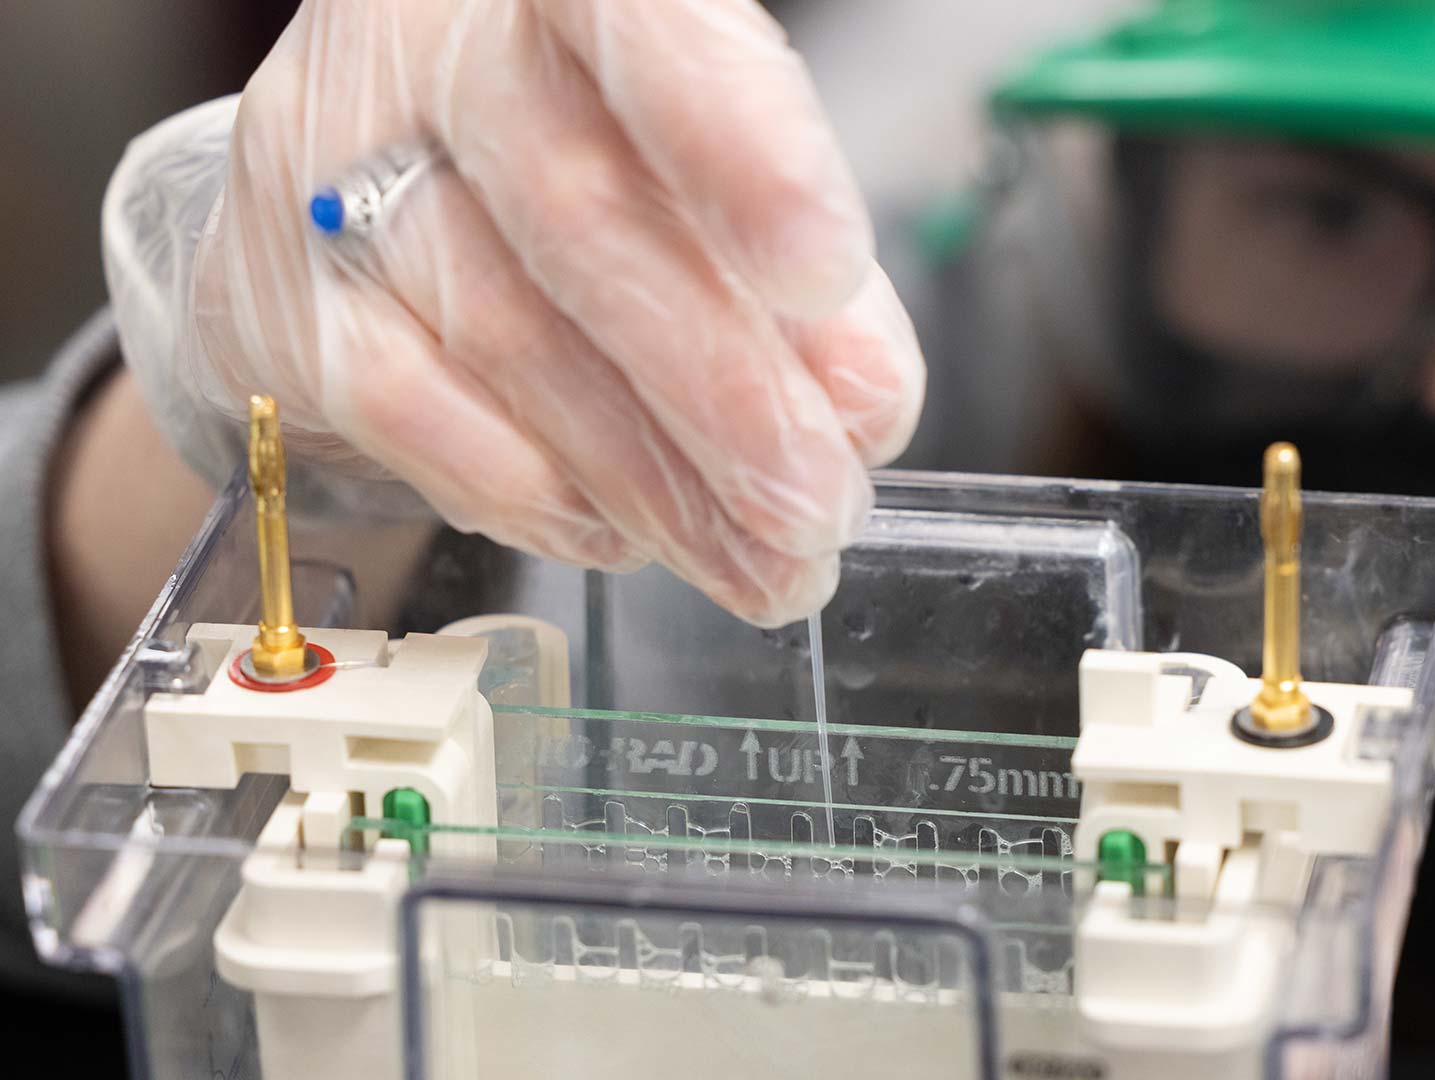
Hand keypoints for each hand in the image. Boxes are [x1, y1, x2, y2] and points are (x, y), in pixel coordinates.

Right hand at [103, 0, 923, 625]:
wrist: (365, 167)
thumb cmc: (580, 148)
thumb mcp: (701, 159)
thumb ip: (784, 259)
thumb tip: (862, 401)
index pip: (647, 32)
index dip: (740, 150)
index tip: (823, 274)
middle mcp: (430, 48)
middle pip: (584, 218)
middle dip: (728, 393)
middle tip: (821, 504)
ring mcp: (332, 171)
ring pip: (508, 334)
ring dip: (656, 478)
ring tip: (762, 557)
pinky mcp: (286, 297)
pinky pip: (415, 414)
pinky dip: (538, 493)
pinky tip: (626, 534)